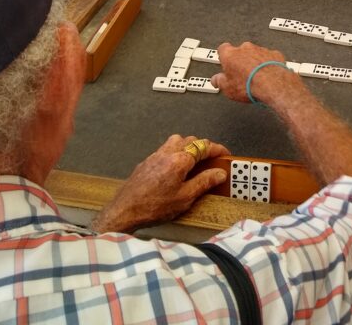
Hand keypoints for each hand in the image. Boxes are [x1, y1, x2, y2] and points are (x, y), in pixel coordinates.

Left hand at [90, 134, 229, 232]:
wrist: (125, 210)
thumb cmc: (156, 206)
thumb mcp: (185, 197)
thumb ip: (204, 182)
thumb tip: (220, 172)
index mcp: (180, 159)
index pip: (203, 147)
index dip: (218, 149)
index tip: (226, 154)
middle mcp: (168, 152)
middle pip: (191, 140)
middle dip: (203, 146)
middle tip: (211, 159)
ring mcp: (155, 155)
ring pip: (176, 140)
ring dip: (188, 146)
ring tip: (194, 160)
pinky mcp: (146, 161)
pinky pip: (165, 148)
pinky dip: (176, 152)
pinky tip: (175, 167)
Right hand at [212, 41, 300, 103]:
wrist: (272, 85)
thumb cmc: (250, 85)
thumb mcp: (227, 88)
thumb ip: (219, 81)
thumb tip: (216, 80)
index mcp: (230, 54)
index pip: (223, 49)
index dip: (224, 57)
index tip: (225, 63)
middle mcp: (245, 48)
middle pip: (240, 51)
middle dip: (240, 60)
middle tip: (241, 74)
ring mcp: (261, 50)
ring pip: (255, 53)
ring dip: (255, 62)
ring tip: (256, 77)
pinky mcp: (274, 54)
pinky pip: (269, 57)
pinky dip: (268, 63)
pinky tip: (267, 74)